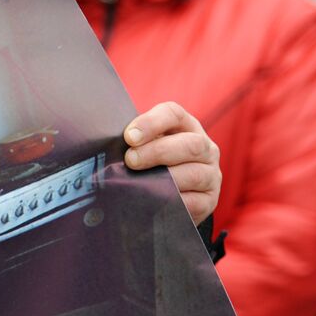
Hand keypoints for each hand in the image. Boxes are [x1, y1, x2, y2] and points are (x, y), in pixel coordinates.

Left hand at [124, 102, 220, 224]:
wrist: (169, 195)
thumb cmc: (149, 163)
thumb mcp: (143, 146)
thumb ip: (131, 142)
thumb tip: (105, 147)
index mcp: (185, 127)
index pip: (173, 114)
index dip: (151, 122)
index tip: (129, 137)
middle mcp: (205, 148)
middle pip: (189, 144)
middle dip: (157, 152)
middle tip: (131, 160)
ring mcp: (210, 174)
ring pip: (194, 174)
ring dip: (165, 178)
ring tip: (141, 183)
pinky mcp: (209, 200)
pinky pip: (194, 202)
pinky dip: (173, 202)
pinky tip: (155, 201)